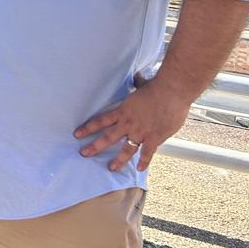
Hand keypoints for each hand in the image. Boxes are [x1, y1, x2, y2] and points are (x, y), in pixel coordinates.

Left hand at [73, 73, 193, 171]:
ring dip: (118, 159)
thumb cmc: (157, 87)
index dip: (88, 128)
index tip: (77, 134)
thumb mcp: (141, 86)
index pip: (101, 121)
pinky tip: (139, 169)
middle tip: (84, 154)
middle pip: (108, 137)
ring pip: (126, 149)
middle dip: (95, 147)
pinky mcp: (154, 137)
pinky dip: (144, 161)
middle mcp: (128, 123)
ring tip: (111, 168)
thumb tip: (138, 78)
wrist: (171, 91)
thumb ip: (137, 86)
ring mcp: (141, 132)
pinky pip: (147, 153)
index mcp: (123, 111)